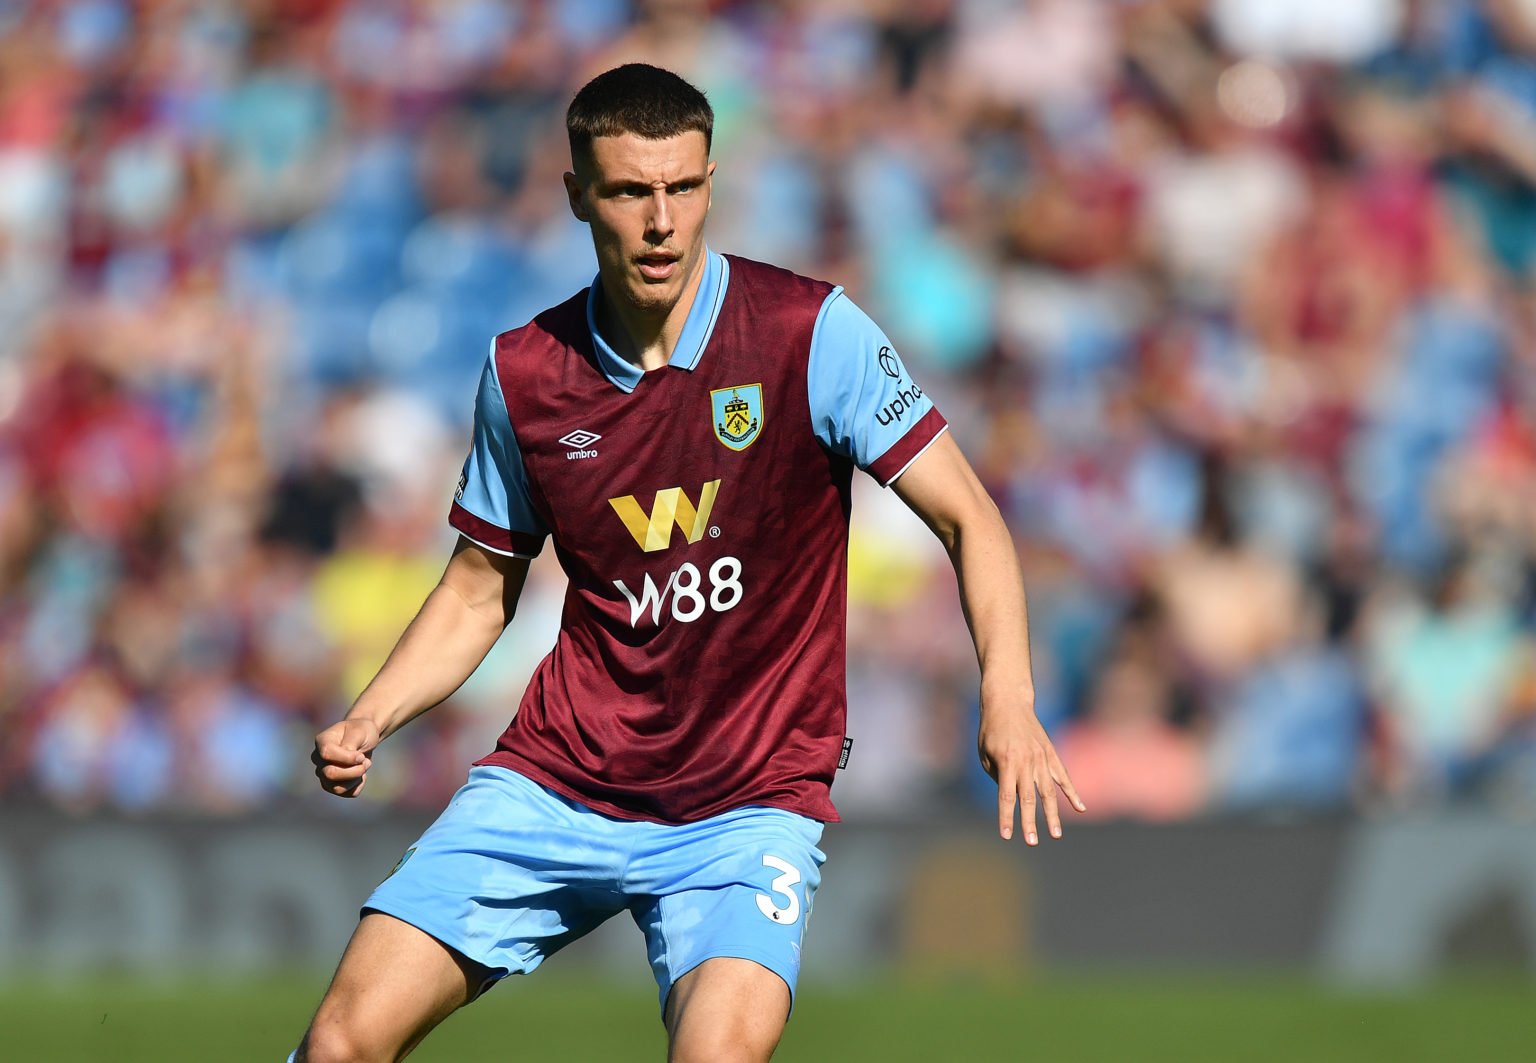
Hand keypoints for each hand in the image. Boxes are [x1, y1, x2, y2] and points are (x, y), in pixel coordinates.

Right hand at [311, 718, 381, 797]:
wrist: (364, 737)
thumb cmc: (361, 731)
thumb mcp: (359, 731)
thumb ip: (351, 744)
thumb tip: (349, 761)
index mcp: (322, 741)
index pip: (326, 753)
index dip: (347, 758)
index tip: (361, 755)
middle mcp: (319, 759)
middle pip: (329, 774)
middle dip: (353, 771)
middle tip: (366, 762)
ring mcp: (324, 773)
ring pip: (337, 788)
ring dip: (356, 778)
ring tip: (365, 765)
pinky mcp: (333, 785)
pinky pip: (346, 793)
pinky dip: (358, 785)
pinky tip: (362, 775)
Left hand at [979, 708, 1084, 843]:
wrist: (1009, 703)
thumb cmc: (991, 730)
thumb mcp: (985, 754)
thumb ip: (998, 777)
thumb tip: (1013, 798)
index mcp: (1007, 761)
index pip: (1006, 796)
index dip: (1007, 817)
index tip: (1007, 836)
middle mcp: (1027, 761)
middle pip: (1029, 798)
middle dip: (1030, 823)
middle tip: (1032, 842)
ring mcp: (1042, 758)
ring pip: (1049, 792)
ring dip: (1052, 815)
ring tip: (1055, 835)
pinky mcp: (1051, 754)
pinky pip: (1063, 777)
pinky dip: (1072, 793)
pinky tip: (1080, 809)